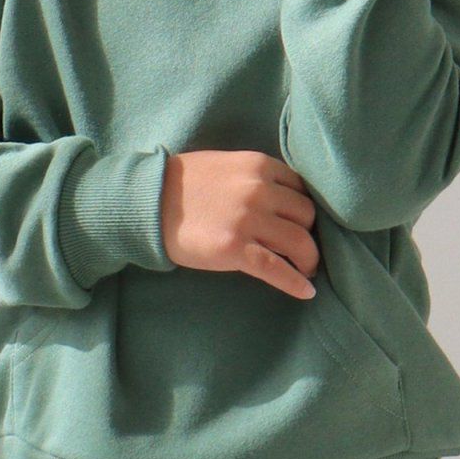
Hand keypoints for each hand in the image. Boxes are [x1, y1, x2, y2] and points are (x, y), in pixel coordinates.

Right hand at [161, 150, 320, 299]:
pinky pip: (277, 269)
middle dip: (309, 234)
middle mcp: (259, 190)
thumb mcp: (228, 166)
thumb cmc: (186, 186)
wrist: (150, 203)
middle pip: (306, 215)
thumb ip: (256, 178)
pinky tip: (307, 292)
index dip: (304, 210)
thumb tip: (283, 199)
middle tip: (304, 251)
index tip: (303, 225)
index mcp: (259, 166)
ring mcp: (248, 220)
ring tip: (306, 270)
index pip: (301, 189)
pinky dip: (296, 282)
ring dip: (309, 259)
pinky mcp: (235, 249)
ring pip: (299, 242)